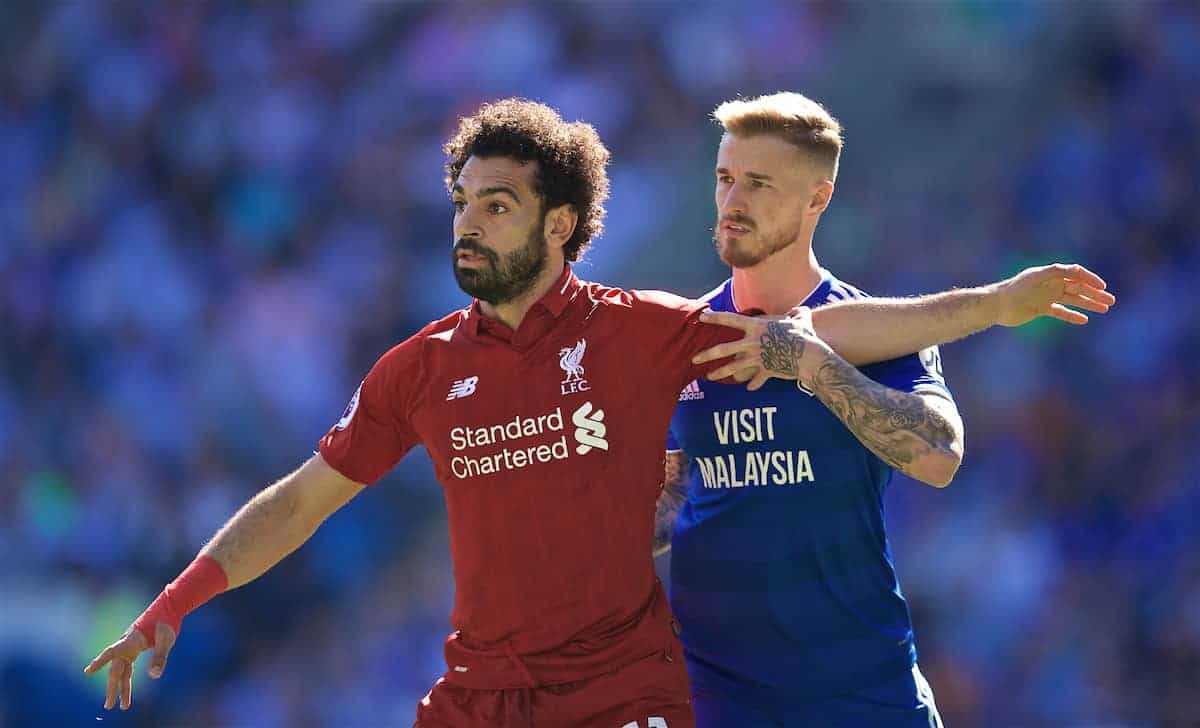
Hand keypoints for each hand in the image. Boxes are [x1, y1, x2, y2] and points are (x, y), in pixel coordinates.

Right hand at [83, 622, 176, 709]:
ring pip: (122, 671)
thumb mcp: (167, 639)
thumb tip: (154, 676)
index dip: (100, 661)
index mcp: (131, 640)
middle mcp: (127, 644)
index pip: (112, 652)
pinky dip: (127, 680)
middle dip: (113, 688)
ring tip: (122, 706)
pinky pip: (128, 668)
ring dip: (121, 688)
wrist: (169, 608)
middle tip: (109, 706)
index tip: (88, 671)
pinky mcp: (135, 650)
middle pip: (116, 669)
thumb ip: (160, 657)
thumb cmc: (167, 621)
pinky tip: (125, 691)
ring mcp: (130, 647)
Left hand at [692, 306, 831, 390]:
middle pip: (723, 349)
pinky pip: (757, 379)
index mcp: (757, 326)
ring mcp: (757, 358)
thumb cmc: (804, 335)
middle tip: (694, 359)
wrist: (809, 356)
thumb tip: (799, 312)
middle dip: (707, 354)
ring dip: (719, 373)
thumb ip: (797, 314)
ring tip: (708, 377)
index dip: (715, 317)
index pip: (730, 319)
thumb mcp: (801, 319)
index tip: (702, 316)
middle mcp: (752, 343)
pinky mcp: (765, 371)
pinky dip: (754, 384)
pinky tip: (749, 388)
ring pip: (733, 368)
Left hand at [992, 263, 1114, 325]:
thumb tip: (1077, 270)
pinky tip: (1084, 320)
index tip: (1102, 287)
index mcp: (1050, 274)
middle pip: (1078, 288)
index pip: (1075, 274)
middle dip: (1094, 294)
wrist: (996, 305)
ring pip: (1072, 300)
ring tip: (1104, 309)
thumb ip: (1056, 272)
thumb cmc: (1015, 289)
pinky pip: (1060, 312)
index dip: (1090, 279)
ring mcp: (1046, 297)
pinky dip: (1072, 315)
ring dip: (1088, 304)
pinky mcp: (1040, 309)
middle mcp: (1050, 284)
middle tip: (1111, 301)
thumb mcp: (1036, 278)